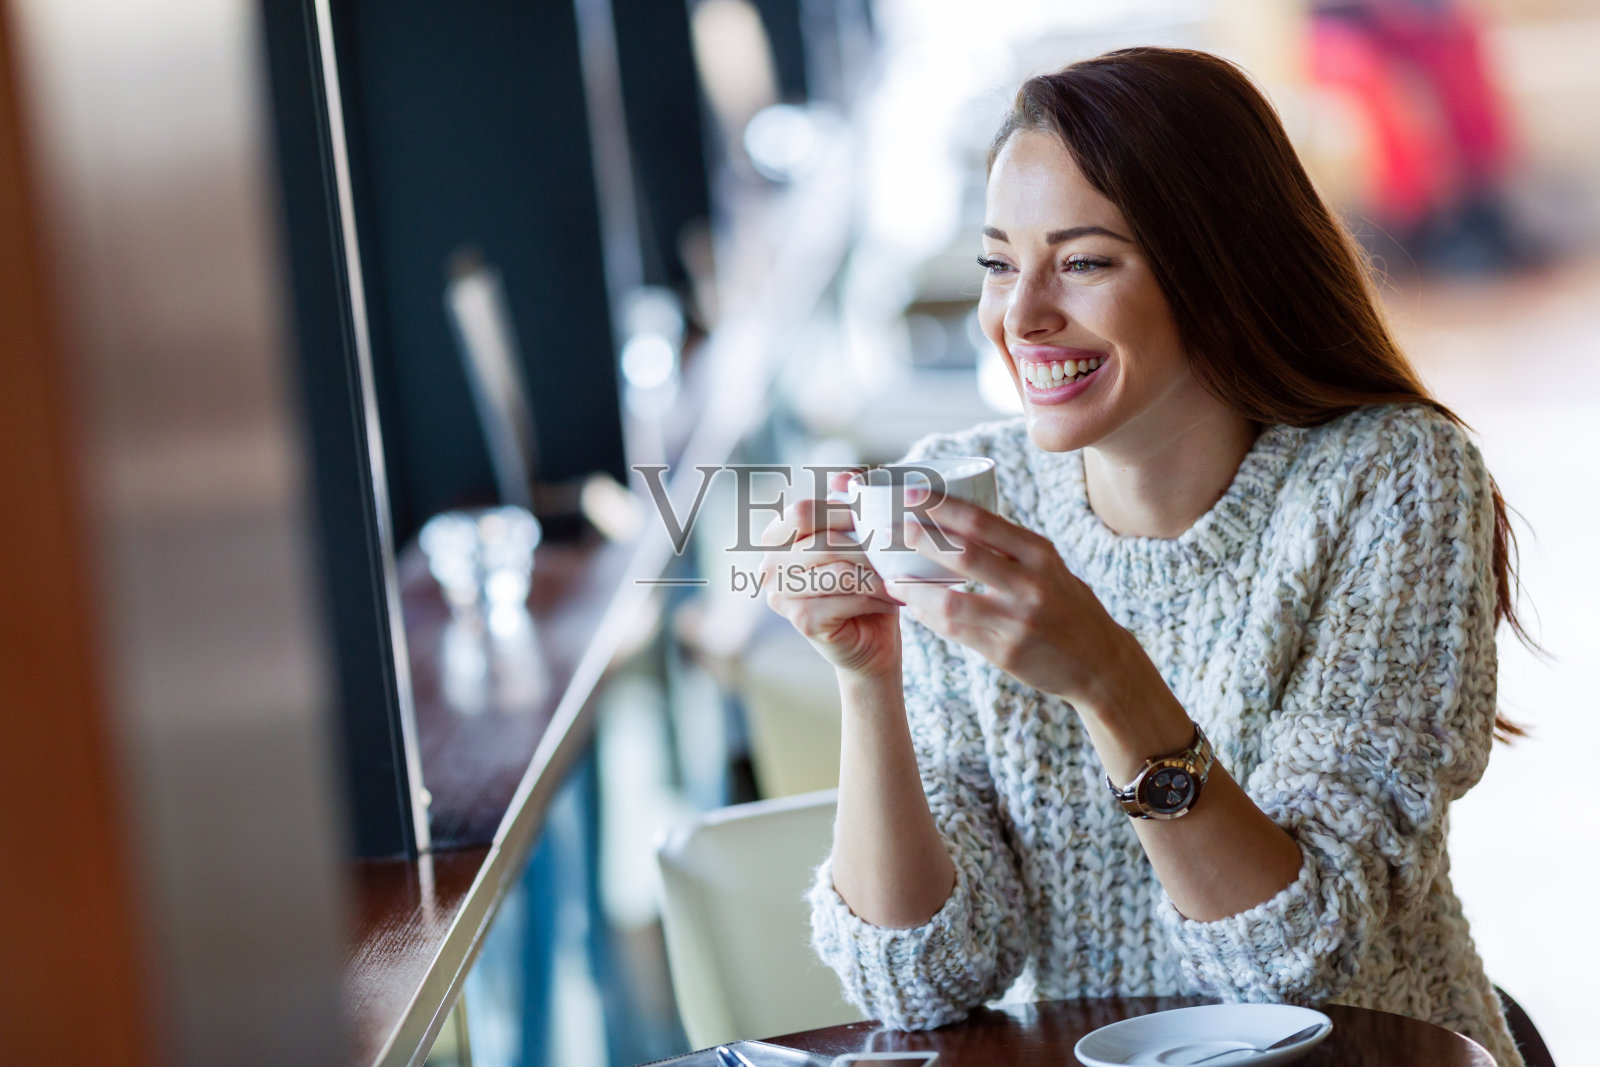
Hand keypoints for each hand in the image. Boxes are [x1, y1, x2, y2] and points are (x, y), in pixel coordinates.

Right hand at [759, 472, 902, 678]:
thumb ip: (847, 507)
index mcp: (776, 539)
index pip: (802, 512)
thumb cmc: (864, 586)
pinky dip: (875, 597)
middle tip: (898, 553)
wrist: (872, 642)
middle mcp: (769, 565)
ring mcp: (780, 595)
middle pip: (823, 541)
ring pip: (837, 570)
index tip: (874, 521)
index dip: (841, 512)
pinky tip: (891, 600)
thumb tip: (845, 477)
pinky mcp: (800, 620)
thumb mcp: (858, 540)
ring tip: (897, 578)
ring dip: (875, 574)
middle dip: (867, 547)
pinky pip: (844, 597)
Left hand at [891, 495, 1129, 706]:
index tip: (911, 493)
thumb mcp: (1049, 568)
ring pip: (950, 600)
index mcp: (1040, 554)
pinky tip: (913, 607)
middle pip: (963, 554)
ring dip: (914, 588)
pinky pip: (955, 631)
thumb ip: (1011, 549)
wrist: (1100, 664)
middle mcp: (1031, 584)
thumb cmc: (1066, 607)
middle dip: (920, 539)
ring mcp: (1018, 620)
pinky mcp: (1006, 652)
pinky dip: (928, 617)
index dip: (942, 506)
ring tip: (891, 577)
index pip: (983, 522)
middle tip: (890, 530)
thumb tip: (956, 524)